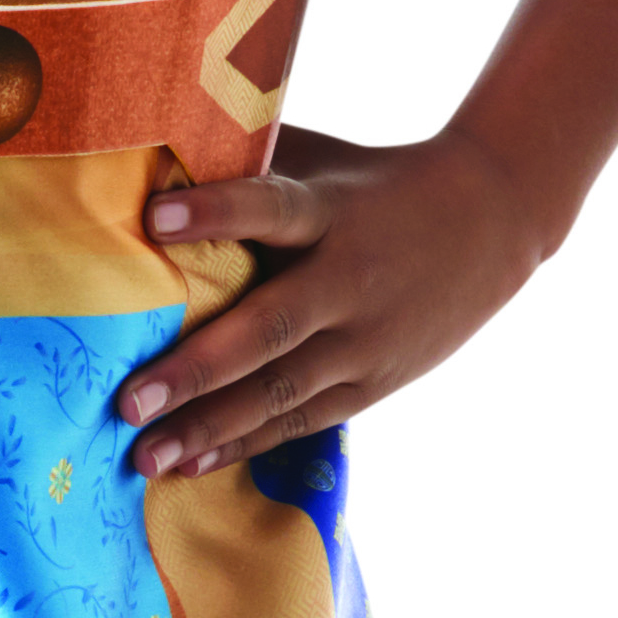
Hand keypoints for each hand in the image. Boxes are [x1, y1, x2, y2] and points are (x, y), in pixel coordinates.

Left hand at [116, 125, 554, 476]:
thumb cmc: (372, 182)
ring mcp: (365, 341)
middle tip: (127, 402)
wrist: (490, 220)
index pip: (270, 207)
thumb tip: (144, 153)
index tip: (153, 218)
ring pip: (280, 391)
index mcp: (330, 212)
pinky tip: (189, 464)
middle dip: (196, 370)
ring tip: (142, 455)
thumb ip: (244, 159)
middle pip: (269, 329)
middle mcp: (349, 281)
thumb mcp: (320, 159)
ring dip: (208, 427)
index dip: (216, 212)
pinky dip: (244, 443)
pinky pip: (300, 420)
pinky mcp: (373, 383)